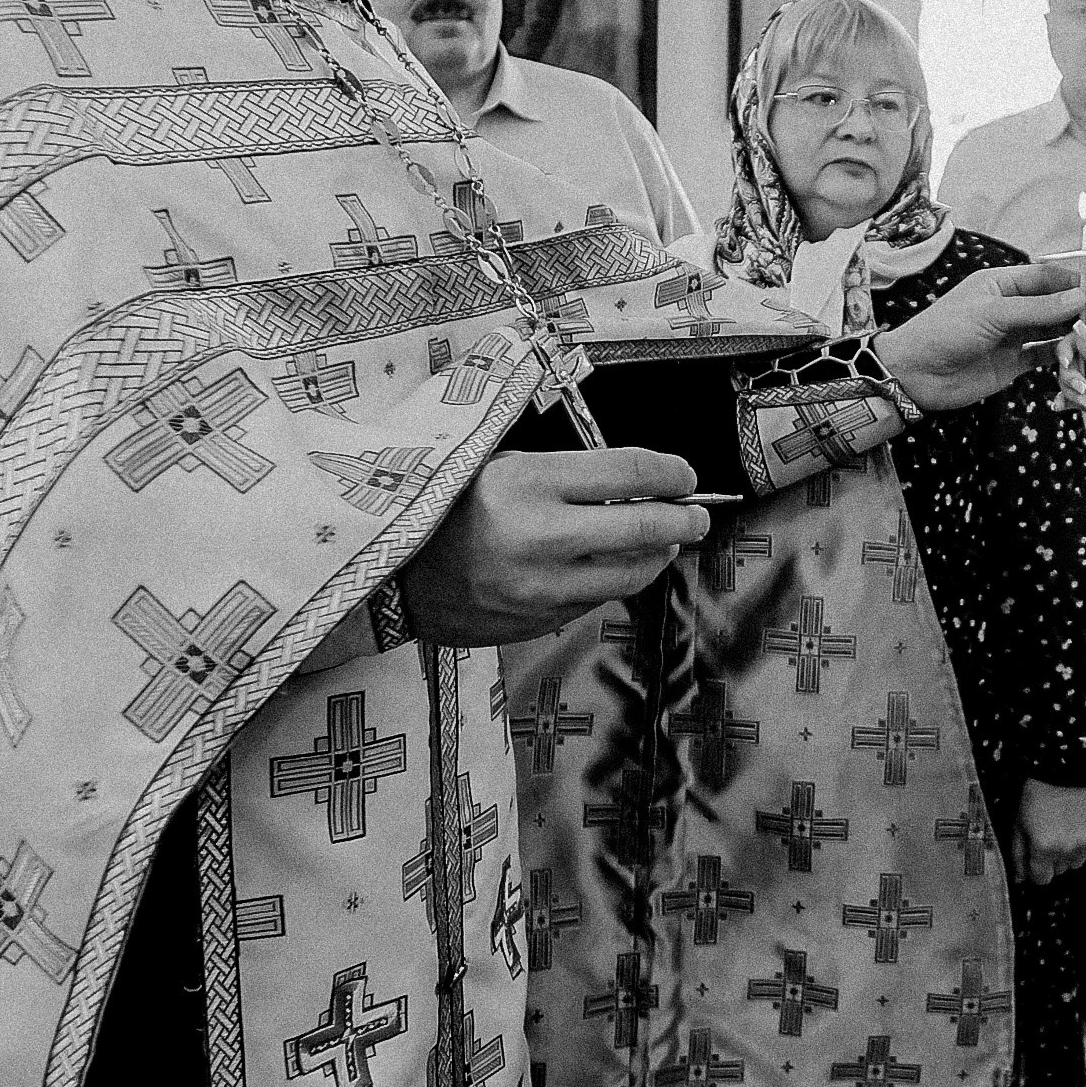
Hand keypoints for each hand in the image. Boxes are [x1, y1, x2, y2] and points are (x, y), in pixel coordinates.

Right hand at [398, 449, 709, 646]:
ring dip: (657, 555)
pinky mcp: (538, 621)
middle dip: (684, 518)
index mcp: (528, 482)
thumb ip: (567, 474)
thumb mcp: (496, 465)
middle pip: (645, 526)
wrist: (387, 575)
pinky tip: (614, 566)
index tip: (684, 475)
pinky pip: (596, 600)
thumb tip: (641, 484)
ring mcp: (541, 586)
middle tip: (698, 514)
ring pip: (630, 573)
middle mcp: (540, 536)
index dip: (670, 471)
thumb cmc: (443, 508)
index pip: (629, 471)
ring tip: (664, 541)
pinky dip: (614, 580)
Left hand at [871, 261, 1085, 413]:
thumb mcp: (992, 314)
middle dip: (1075, 308)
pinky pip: (1044, 355)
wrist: (916, 374)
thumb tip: (1080, 296)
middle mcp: (1009, 306)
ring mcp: (1012, 335)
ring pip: (1051, 329)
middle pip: (1052, 303)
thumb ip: (1038, 308)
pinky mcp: (1013, 362)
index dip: (1073, 281)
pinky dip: (1059, 356)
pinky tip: (1072, 358)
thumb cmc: (946, 332)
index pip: (1045, 277)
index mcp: (1000, 283)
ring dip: (1070, 333)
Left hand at [1010, 778, 1085, 884]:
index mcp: (1043, 849)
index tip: (1034, 861)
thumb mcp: (1018, 826)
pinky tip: (1074, 834)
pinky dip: (1083, 849)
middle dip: (1050, 860)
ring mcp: (1083, 844)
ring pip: (1074, 864)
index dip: (1035, 871)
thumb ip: (1018, 855)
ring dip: (1067, 855)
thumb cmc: (1036, 797)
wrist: (1060, 775)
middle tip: (1045, 839)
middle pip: (1058, 872)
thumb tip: (1020, 877)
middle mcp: (1065, 850)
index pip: (1042, 880)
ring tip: (1060, 834)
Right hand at [1061, 323, 1085, 492]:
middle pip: (1070, 356)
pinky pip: (1069, 394)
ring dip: (1071, 389)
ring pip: (1067, 376)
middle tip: (1082, 388)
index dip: (1069, 348)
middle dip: (1070, 373)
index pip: (1082, 336)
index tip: (1066, 363)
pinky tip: (1062, 406)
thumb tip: (1077, 326)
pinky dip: (1065, 400)